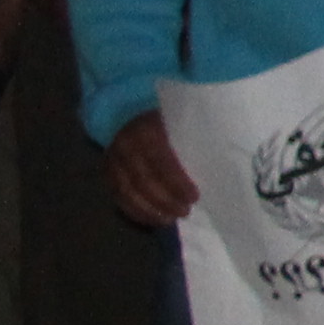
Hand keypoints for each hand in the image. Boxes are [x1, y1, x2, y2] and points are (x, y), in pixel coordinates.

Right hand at [106, 111, 198, 225]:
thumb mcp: (178, 118)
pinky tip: (152, 219)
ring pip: (127, 192)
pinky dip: (134, 210)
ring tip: (170, 219)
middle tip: (185, 211)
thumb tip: (217, 161)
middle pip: (143, 181)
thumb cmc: (164, 114)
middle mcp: (125, 146)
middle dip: (165, 201)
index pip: (161, 163)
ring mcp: (112, 159)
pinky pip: (117, 195)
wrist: (126, 105)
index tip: (194, 197)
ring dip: (150, 210)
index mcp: (146, 131)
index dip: (176, 183)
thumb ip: (190, 138)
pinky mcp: (106, 170)